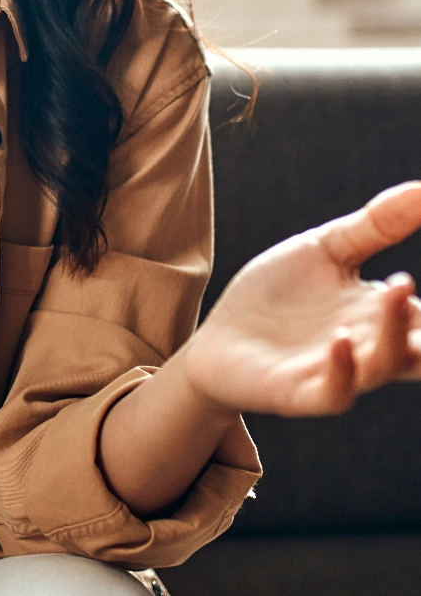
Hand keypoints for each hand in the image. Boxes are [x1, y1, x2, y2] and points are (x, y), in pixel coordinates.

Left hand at [184, 181, 420, 417]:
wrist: (219, 338)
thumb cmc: (277, 295)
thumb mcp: (326, 250)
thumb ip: (377, 225)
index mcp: (383, 316)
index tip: (418, 276)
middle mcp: (371, 348)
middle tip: (417, 290)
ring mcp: (339, 372)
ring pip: (384, 364)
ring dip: (393, 332)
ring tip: (395, 290)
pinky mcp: (301, 393)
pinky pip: (335, 392)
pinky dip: (344, 370)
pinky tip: (340, 340)